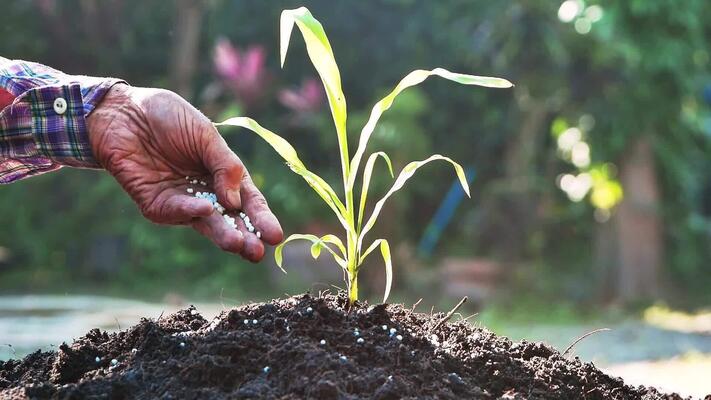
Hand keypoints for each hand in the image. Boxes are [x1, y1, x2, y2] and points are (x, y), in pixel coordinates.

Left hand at [86, 84, 282, 261]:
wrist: (124, 111)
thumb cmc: (169, 118)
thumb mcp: (207, 135)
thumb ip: (226, 166)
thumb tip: (235, 201)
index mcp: (224, 174)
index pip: (248, 201)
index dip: (262, 218)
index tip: (275, 235)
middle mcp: (206, 192)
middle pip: (230, 220)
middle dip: (245, 236)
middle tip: (257, 251)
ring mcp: (181, 201)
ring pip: (206, 223)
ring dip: (222, 234)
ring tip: (239, 244)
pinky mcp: (156, 204)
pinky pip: (176, 212)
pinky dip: (191, 210)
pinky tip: (207, 209)